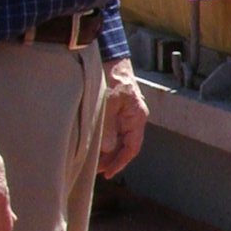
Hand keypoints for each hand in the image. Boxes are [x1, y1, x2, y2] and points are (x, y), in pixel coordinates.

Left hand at [98, 64, 148, 179]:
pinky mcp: (117, 109)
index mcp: (137, 116)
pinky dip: (105, 139)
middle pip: (126, 145)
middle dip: (112, 159)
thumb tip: (109, 149)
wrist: (109, 56)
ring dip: (107, 150)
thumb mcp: (107, 103)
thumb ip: (108, 127)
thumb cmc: (110, 76)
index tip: (108, 173)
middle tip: (95, 170)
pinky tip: (95, 145)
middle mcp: (134, 117)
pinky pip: (113, 130)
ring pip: (119, 139)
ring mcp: (126, 113)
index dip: (120, 162)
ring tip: (93, 161)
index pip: (132, 147)